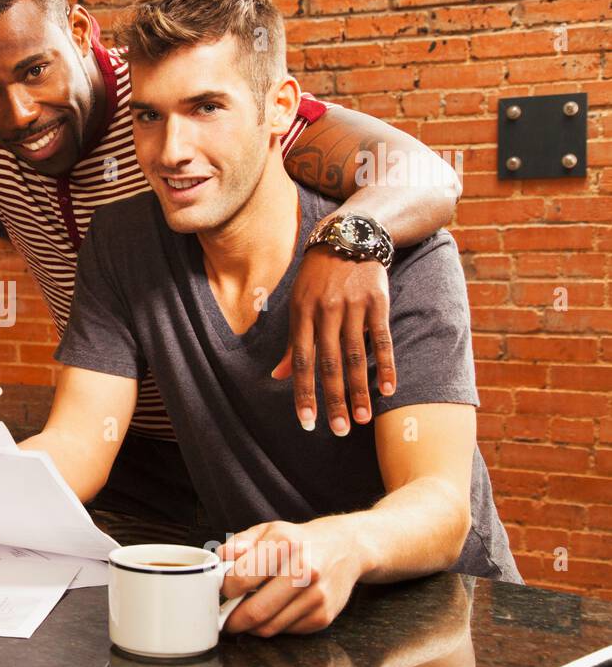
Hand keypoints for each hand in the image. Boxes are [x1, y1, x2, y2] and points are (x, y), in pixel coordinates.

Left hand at [217, 516, 367, 636]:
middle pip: (255, 610)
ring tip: (245, 614)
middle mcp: (304, 571)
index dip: (224, 589)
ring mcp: (316, 596)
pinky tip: (272, 612)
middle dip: (232, 619)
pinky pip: (286, 631)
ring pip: (269, 627)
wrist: (344, 549)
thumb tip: (220, 558)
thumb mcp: (267, 530)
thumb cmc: (298, 541)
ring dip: (250, 626)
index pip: (241, 577)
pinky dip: (272, 626)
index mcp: (285, 544)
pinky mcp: (323, 616)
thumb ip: (240, 543)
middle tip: (224, 617)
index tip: (220, 590)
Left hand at [271, 244, 395, 435]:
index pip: (301, 361)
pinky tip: (388, 390)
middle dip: (333, 400)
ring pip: (356, 356)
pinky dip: (386, 365)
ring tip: (361, 419)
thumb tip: (278, 376)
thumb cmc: (318, 278)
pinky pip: (382, 338)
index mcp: (301, 314)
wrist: (349, 236)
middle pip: (329, 363)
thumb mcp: (298, 304)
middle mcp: (325, 311)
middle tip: (338, 430)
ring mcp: (352, 306)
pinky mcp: (377, 301)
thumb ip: (293, 342)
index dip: (303, 393)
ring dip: (359, 390)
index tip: (306, 423)